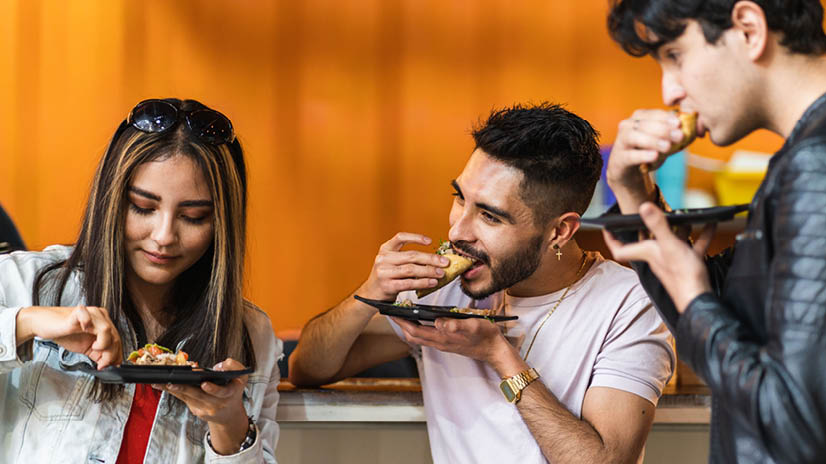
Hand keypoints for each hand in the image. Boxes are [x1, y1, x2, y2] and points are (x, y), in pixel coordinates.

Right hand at [17, 305, 121, 367]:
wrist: (43, 324)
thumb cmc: (64, 333)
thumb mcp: (86, 347)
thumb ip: (99, 354)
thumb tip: (111, 364)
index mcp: (104, 323)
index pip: (117, 340)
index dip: (116, 355)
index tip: (110, 366)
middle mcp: (100, 316)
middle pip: (115, 336)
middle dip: (111, 354)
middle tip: (102, 364)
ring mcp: (90, 312)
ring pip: (107, 329)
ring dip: (104, 344)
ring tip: (94, 349)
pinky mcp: (78, 312)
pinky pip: (88, 317)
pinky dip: (89, 325)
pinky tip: (84, 331)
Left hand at [154, 358, 249, 454]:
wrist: (229, 414)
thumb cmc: (233, 390)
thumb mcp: (241, 377)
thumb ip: (234, 366)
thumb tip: (218, 366)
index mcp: (230, 393)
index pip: (222, 392)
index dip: (213, 389)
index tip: (204, 384)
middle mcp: (217, 403)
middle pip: (199, 395)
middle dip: (185, 388)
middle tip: (172, 382)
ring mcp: (205, 409)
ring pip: (187, 397)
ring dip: (173, 389)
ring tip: (159, 382)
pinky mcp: (196, 411)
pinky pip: (183, 399)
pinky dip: (173, 391)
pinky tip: (162, 385)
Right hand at [359, 233, 449, 300]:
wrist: (370, 295)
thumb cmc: (386, 277)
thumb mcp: (392, 263)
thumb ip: (408, 259)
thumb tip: (434, 259)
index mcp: (385, 249)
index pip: (400, 237)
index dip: (416, 238)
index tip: (430, 241)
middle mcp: (383, 259)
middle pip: (411, 255)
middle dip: (431, 258)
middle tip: (445, 262)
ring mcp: (384, 272)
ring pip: (411, 269)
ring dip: (429, 271)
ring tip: (441, 273)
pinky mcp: (388, 286)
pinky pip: (409, 283)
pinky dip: (423, 282)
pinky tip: (432, 282)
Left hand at [392, 316, 509, 364]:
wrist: (495, 350)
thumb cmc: (485, 336)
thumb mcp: (473, 325)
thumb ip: (456, 325)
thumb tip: (438, 322)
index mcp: (443, 338)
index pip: (415, 331)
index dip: (402, 322)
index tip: (392, 313)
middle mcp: (439, 343)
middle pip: (412, 336)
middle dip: (400, 325)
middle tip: (392, 312)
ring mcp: (442, 344)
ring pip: (418, 338)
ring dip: (408, 327)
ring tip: (402, 314)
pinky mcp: (446, 343)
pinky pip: (426, 337)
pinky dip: (418, 329)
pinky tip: (419, 321)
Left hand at [603, 202, 714, 312]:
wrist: (699, 299)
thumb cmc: (682, 276)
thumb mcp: (669, 245)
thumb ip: (657, 225)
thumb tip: (644, 206)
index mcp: (647, 253)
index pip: (620, 249)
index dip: (611, 239)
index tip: (607, 227)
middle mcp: (657, 257)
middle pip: (647, 241)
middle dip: (648, 227)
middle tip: (650, 213)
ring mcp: (673, 262)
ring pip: (672, 242)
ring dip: (679, 229)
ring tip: (686, 217)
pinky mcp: (688, 265)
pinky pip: (693, 247)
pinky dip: (701, 236)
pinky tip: (710, 225)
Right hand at [606, 109, 685, 199]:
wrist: (628, 172)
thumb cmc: (647, 151)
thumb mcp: (662, 141)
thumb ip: (675, 133)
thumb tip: (694, 125)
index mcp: (639, 118)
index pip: (652, 114)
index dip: (665, 118)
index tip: (679, 123)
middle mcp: (627, 126)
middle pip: (644, 124)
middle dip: (663, 129)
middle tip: (679, 136)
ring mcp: (621, 142)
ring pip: (634, 137)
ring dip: (652, 140)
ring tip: (667, 147)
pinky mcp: (619, 158)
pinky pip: (630, 155)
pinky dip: (643, 155)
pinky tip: (654, 156)